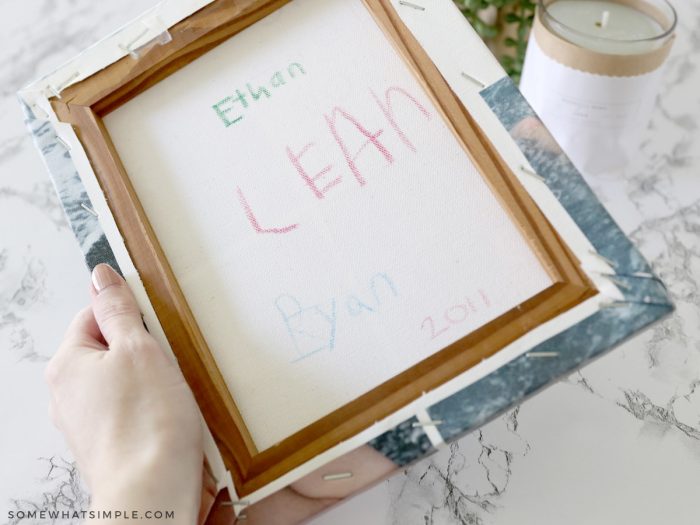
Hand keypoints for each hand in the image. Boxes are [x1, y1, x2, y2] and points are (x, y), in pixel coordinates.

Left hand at [45, 264, 202, 523]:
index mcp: (67, 364)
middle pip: (110, 349)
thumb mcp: (138, 349)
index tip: (156, 326)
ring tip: (173, 394)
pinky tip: (168, 416)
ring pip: (123, 380)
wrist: (153, 492)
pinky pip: (131, 409)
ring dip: (151, 380)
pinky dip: (150, 408)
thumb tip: (101, 276)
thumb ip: (118, 310)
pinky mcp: (108, 443)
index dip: (130, 316)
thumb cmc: (147, 424)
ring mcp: (86, 422)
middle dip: (143, 350)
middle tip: (170, 361)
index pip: (94, 316)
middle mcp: (67, 394)